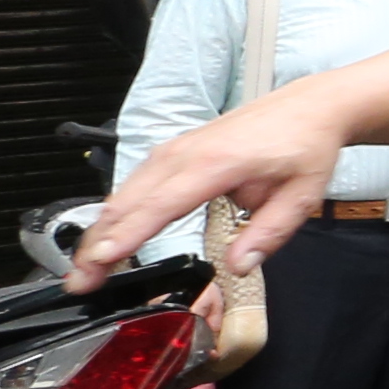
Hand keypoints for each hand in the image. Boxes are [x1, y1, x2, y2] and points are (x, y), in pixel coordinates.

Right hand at [70, 92, 350, 286]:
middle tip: (79, 282)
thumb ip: (268, 234)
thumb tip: (239, 266)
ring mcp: (174, 149)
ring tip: (83, 270)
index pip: (162, 204)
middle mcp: (186, 153)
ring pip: (123, 193)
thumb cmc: (304, 146)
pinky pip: (133, 184)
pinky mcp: (171, 151)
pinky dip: (114, 213)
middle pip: (128, 201)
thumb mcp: (301, 196)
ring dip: (99, 231)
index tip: (102, 260)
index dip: (128, 235)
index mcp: (216, 163)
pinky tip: (105, 238)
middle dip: (97, 244)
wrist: (309, 106)